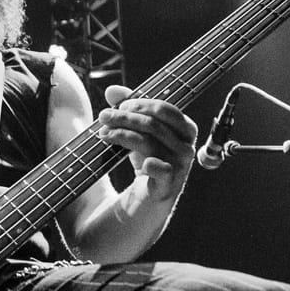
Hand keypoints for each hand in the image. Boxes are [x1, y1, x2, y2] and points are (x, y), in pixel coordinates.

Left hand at [96, 84, 197, 202]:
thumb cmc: (148, 160)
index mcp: (186, 129)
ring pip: (149, 142)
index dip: (140, 104)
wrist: (148, 199)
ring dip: (121, 134)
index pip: (164, 109)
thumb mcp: (139, 133)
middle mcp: (186, 147)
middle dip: (125, 117)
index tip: (119, 106)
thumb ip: (129, 109)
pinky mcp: (169, 185)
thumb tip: (113, 90)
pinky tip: (136, 160)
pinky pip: (160, 169)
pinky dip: (149, 163)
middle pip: (153, 124)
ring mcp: (180, 167)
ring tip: (103, 133)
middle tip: (104, 116)